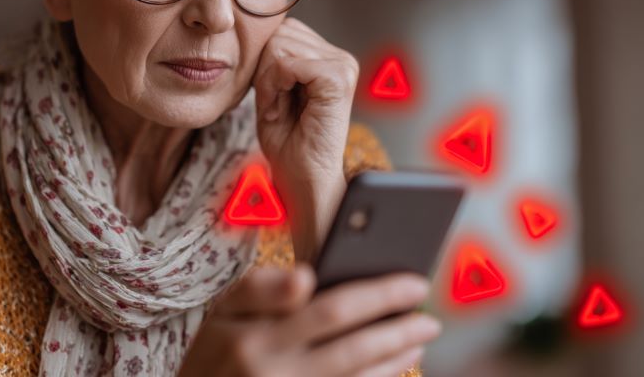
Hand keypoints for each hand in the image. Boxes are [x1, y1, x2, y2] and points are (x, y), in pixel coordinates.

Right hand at [177, 264, 440, 376]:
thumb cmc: (214, 354)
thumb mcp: (221, 312)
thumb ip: (260, 288)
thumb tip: (305, 276)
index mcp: (256, 334)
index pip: (329, 309)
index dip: (377, 296)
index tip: (413, 282)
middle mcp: (274, 370)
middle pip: (352, 347)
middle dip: (398, 330)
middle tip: (430, 316)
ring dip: (395, 359)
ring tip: (420, 337)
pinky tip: (395, 366)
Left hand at [252, 18, 359, 260]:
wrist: (303, 177)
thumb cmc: (287, 141)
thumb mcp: (272, 89)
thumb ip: (272, 58)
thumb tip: (265, 28)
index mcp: (327, 57)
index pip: (281, 30)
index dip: (264, 65)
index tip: (274, 98)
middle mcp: (340, 57)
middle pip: (278, 34)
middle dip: (265, 71)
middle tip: (277, 105)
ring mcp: (342, 65)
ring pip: (278, 47)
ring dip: (268, 81)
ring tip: (282, 108)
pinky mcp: (337, 78)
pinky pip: (285, 63)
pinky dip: (273, 87)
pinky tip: (284, 108)